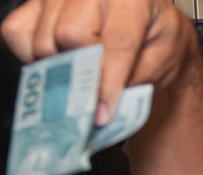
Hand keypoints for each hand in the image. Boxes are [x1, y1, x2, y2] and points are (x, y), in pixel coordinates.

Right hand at [1, 0, 195, 124]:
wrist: (146, 16)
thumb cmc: (156, 34)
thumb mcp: (165, 55)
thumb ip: (139, 77)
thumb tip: (105, 103)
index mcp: (133, 0)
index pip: (116, 43)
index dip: (108, 84)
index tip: (102, 114)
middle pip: (70, 36)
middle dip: (82, 76)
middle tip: (92, 98)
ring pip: (43, 38)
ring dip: (59, 70)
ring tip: (80, 79)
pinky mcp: (35, 1)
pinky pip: (17, 32)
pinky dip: (32, 55)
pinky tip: (57, 62)